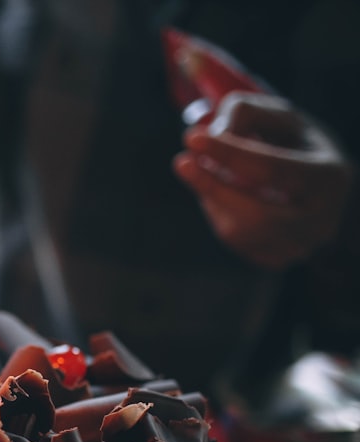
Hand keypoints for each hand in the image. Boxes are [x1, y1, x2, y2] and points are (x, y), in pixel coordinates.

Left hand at [173, 92, 352, 268]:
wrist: (314, 184)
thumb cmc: (291, 143)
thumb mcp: (276, 116)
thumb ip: (245, 112)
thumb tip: (213, 135)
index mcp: (330, 177)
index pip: (273, 170)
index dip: (230, 154)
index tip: (192, 138)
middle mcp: (321, 219)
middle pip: (256, 213)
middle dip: (213, 186)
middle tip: (182, 162)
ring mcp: (301, 246)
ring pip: (239, 232)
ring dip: (214, 200)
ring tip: (206, 174)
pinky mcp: (279, 259)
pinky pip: (235, 243)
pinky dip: (221, 216)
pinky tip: (224, 196)